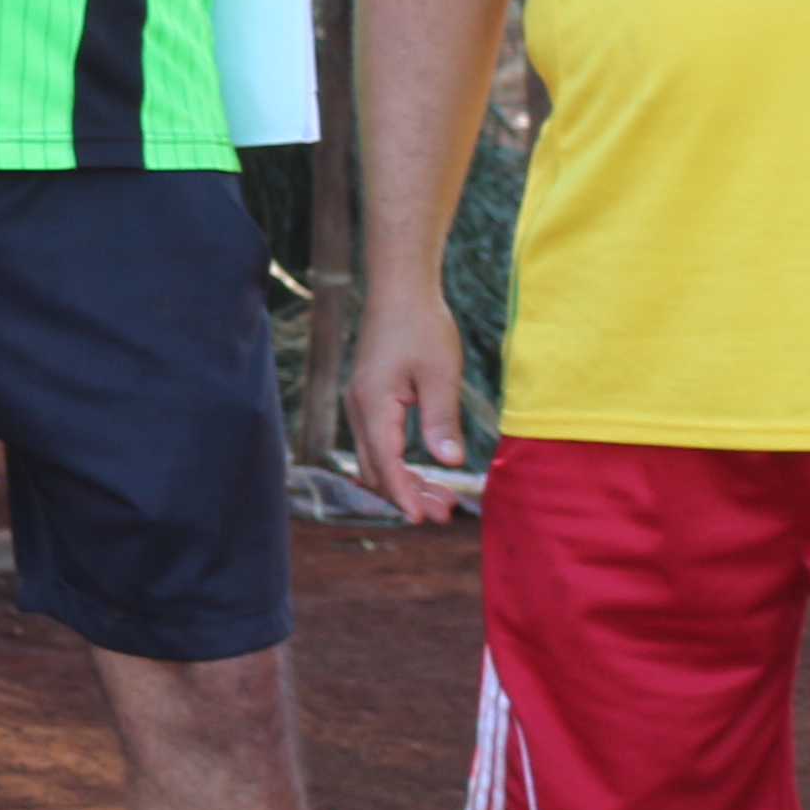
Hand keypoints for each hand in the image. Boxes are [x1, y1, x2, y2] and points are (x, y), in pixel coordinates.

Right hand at [341, 285, 476, 523]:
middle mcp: (358, 408)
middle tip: (445, 514)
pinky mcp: (369, 399)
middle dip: (408, 495)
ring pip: (375, 458)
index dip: (404, 494)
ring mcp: (360, 404)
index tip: (424, 519)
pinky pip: (378, 442)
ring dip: (405, 481)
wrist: (399, 290)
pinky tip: (425, 471)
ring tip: (443, 498)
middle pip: (375, 468)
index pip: (385, 463)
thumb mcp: (441, 374)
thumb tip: (450, 463)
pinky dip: (399, 462)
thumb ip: (442, 420)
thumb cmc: (422, 326)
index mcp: (373, 404)